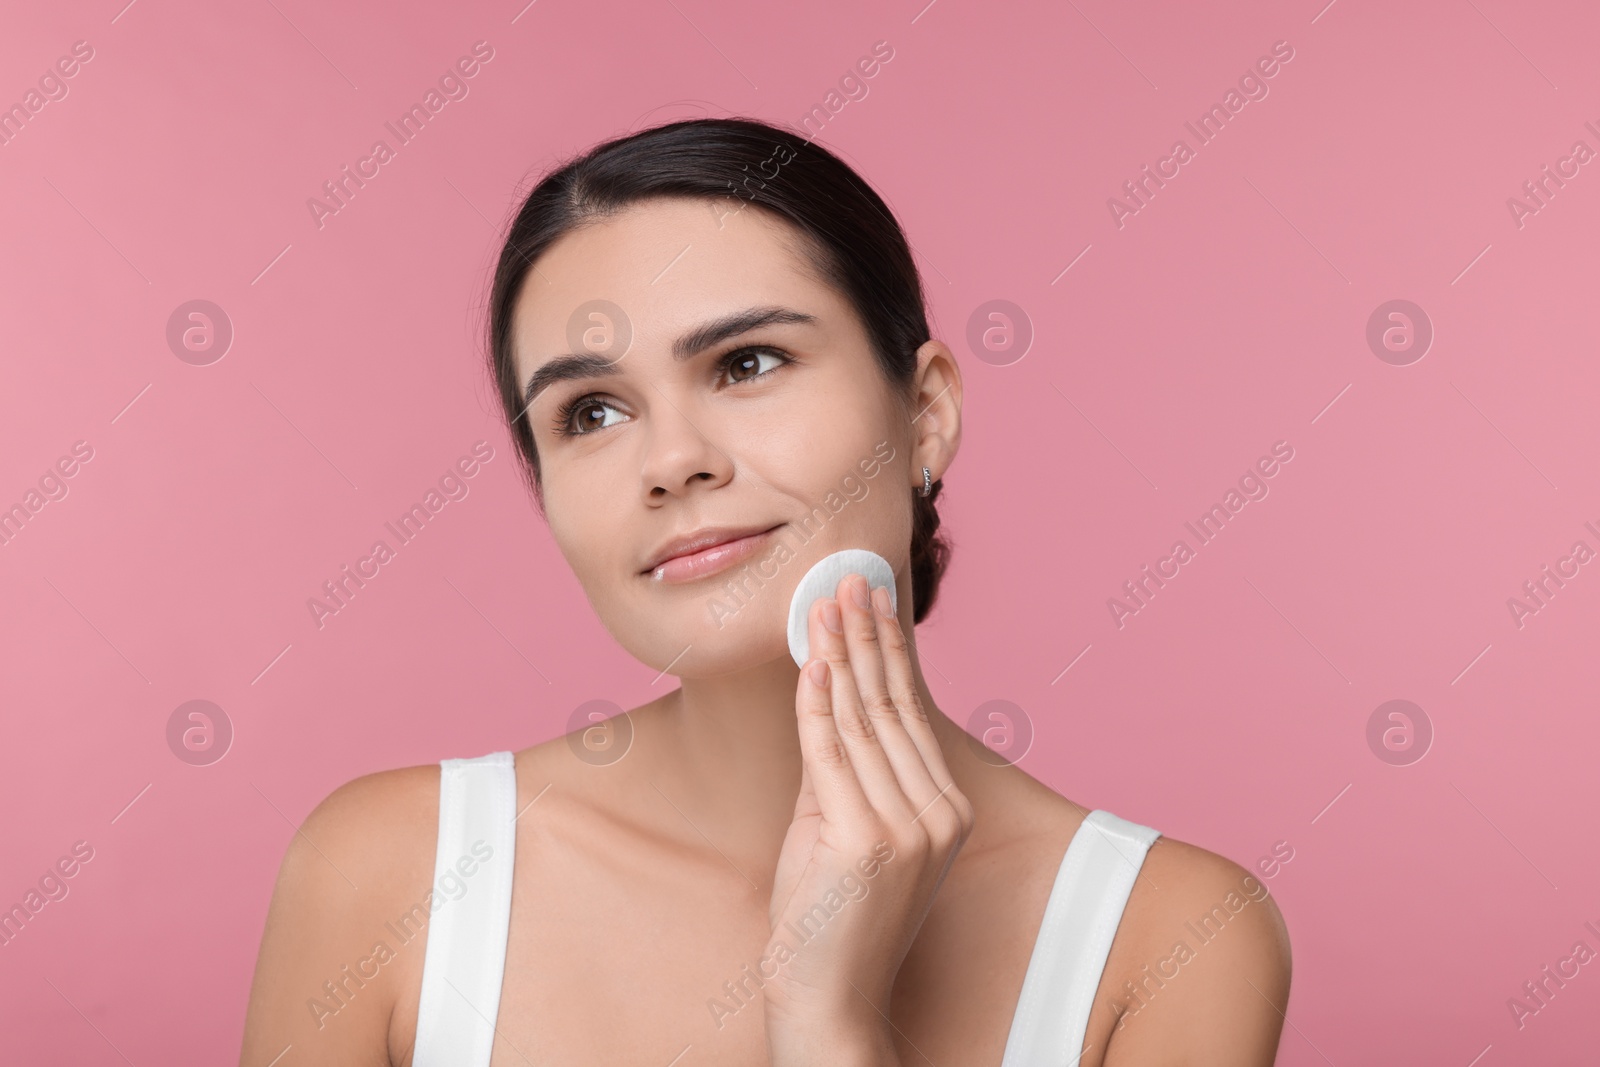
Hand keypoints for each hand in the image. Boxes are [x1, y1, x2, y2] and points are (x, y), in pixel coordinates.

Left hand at [763, 573, 974, 1064]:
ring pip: (862, 721)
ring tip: (825, 602)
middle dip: (866, 636)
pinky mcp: (868, 840)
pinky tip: (812, 661)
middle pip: (892, 705)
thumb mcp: (844, 829)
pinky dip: (818, 703)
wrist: (828, 999)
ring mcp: (908, 828)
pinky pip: (832, 754)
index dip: (888, 650)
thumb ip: (844, 768)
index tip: (872, 599)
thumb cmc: (830, 917)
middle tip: (849, 578)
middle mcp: (938, 814)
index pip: (911, 711)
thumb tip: (827, 693)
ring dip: (840, 654)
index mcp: (945, 809)